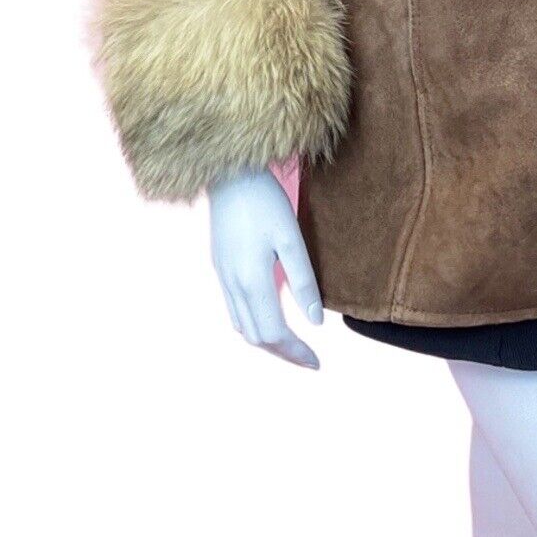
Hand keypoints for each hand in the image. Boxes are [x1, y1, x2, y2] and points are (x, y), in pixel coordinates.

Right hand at [208, 168, 323, 368]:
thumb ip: (303, 282)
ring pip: (242, 326)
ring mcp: (222, 276)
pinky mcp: (219, 266)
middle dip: (282, 352)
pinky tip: (269, 316)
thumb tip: (316, 323)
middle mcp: (232, 284)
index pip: (274, 333)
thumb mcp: (291, 239)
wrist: (230, 174)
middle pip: (256, 337)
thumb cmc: (265, 201)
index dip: (296, 352)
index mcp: (252, 280)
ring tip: (291, 344)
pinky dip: (253, 323)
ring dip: (266, 341)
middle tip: (308, 358)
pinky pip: (234, 309)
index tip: (317, 362)